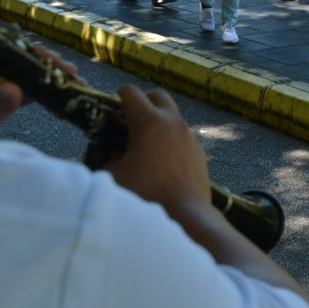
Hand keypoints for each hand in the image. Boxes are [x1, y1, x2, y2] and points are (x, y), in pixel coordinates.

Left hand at [0, 45, 78, 148]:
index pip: (0, 54)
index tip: (52, 61)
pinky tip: (59, 92)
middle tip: (70, 70)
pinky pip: (19, 86)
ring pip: (19, 71)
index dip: (28, 54)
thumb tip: (15, 87)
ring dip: (44, 74)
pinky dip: (38, 89)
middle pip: (13, 58)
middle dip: (43, 62)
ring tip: (72, 79)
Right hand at [105, 86, 210, 212]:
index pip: (130, 92)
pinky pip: (182, 134)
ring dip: (158, 121)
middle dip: (143, 102)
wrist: (185, 215)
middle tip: (130, 120)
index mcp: (149, 122)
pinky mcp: (199, 149)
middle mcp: (172, 122)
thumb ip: (108, 157)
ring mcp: (189, 135)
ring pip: (172, 115)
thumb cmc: (146, 195)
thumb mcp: (114, 176)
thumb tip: (112, 153)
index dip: (118, 98)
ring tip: (146, 144)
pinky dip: (171, 138)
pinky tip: (163, 160)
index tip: (113, 111)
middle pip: (157, 95)